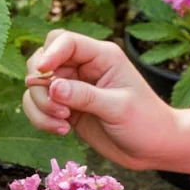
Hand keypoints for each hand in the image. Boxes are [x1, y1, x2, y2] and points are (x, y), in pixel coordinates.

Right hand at [22, 30, 176, 170]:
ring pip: (37, 85)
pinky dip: (41, 118)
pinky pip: (39, 105)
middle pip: (43, 59)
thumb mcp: (118, 108)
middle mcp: (84, 67)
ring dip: (40, 105)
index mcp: (102, 56)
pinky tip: (62, 130)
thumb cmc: (146, 122)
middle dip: (41, 84)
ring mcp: (73, 87)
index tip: (42, 72)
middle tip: (60, 110)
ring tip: (63, 124)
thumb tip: (52, 87)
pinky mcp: (66, 107)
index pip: (65, 41)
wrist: (153, 148)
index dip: (50, 53)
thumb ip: (84, 96)